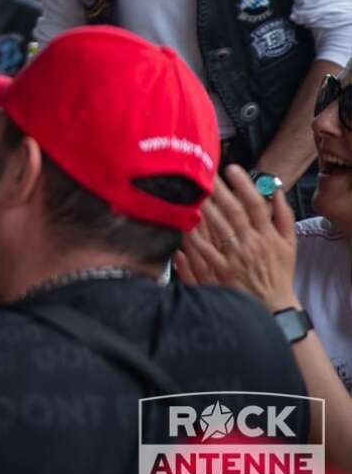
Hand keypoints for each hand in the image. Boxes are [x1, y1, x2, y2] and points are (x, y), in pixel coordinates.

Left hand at [173, 164, 298, 310]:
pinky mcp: (222, 270)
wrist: (273, 304)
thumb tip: (276, 190)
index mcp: (268, 236)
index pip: (255, 205)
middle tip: (206, 173)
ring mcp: (236, 257)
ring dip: (205, 208)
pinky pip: (205, 250)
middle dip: (219, 191)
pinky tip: (184, 222)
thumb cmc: (279, 271)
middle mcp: (252, 244)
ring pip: (218, 228)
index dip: (243, 186)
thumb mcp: (289, 244)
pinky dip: (195, 236)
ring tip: (193, 191)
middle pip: (233, 212)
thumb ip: (284, 216)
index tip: (232, 169)